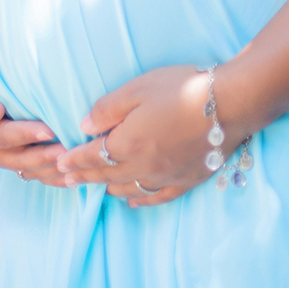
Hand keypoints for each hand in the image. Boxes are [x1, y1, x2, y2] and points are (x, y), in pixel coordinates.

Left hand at [56, 67, 227, 206]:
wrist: (229, 104)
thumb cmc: (182, 88)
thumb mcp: (139, 87)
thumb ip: (108, 108)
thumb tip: (84, 126)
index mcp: (128, 143)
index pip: (93, 156)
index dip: (75, 160)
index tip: (59, 164)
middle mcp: (143, 167)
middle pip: (106, 175)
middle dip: (83, 176)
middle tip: (65, 179)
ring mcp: (164, 177)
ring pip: (128, 189)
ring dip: (107, 187)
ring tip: (94, 186)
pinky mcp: (184, 181)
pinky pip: (155, 198)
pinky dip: (138, 200)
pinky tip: (132, 200)